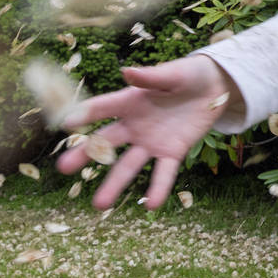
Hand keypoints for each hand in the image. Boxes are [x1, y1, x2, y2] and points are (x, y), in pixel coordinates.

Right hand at [55, 54, 236, 210]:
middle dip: (85, 154)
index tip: (66, 123)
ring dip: (115, 184)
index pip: (103, 107)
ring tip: (99, 205)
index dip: (85, 113)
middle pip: (106, 141)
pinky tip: (152, 205)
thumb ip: (151, 77)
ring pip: (129, 164)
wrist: (214, 87)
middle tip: (63, 168)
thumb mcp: (172, 73)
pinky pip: (164, 172)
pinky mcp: (173, 151)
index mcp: (131, 101)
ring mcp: (152, 141)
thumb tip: (126, 72)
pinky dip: (159, 188)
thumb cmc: (187, 75)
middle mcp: (135, 124)